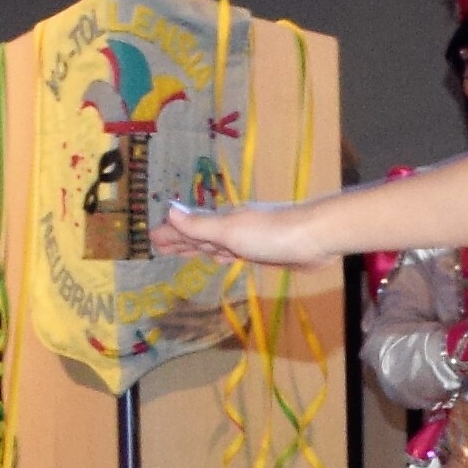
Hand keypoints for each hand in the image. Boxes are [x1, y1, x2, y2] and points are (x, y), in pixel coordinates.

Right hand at [157, 198, 320, 265]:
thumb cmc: (272, 234)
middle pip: (200, 236)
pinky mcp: (264, 252)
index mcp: (222, 223)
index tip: (151, 237)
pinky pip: (233, 253)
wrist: (315, 238)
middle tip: (160, 245)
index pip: (189, 229)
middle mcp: (233, 229)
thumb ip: (200, 226)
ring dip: (199, 248)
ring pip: (216, 245)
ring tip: (184, 251)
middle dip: (180, 240)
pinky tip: (223, 257)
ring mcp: (248, 241)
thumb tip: (169, 210)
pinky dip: (222, 255)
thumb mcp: (230, 231)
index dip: (170, 234)